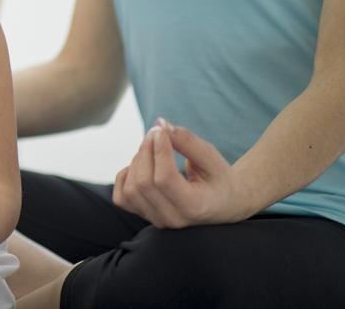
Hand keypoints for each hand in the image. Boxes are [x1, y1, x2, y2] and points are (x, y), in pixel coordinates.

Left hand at [113, 118, 246, 227]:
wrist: (223, 202)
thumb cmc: (218, 178)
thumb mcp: (211, 157)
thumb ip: (187, 141)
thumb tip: (160, 124)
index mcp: (195, 207)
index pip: (164, 179)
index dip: (158, 150)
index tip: (162, 131)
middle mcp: (173, 219)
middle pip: (143, 183)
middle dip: (146, 151)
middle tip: (157, 132)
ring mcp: (156, 220)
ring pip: (130, 190)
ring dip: (136, 161)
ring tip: (152, 148)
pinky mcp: (144, 215)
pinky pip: (121, 197)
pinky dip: (126, 176)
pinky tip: (143, 166)